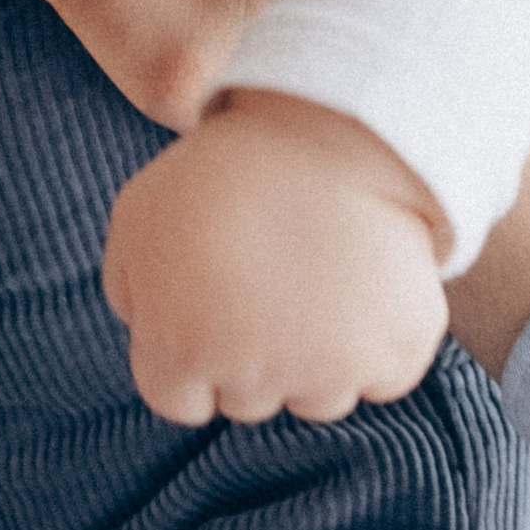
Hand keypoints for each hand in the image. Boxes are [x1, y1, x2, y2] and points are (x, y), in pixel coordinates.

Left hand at [102, 91, 450, 425]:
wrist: (329, 127)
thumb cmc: (225, 168)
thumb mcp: (138, 216)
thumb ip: (130, 291)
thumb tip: (151, 335)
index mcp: (179, 351)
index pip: (179, 402)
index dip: (192, 356)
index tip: (213, 310)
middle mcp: (253, 378)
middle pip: (249, 400)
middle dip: (253, 353)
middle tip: (271, 278)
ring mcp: (332, 373)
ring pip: (319, 397)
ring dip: (317, 356)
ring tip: (320, 277)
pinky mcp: (398, 354)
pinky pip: (383, 374)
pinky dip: (379, 341)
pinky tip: (364, 285)